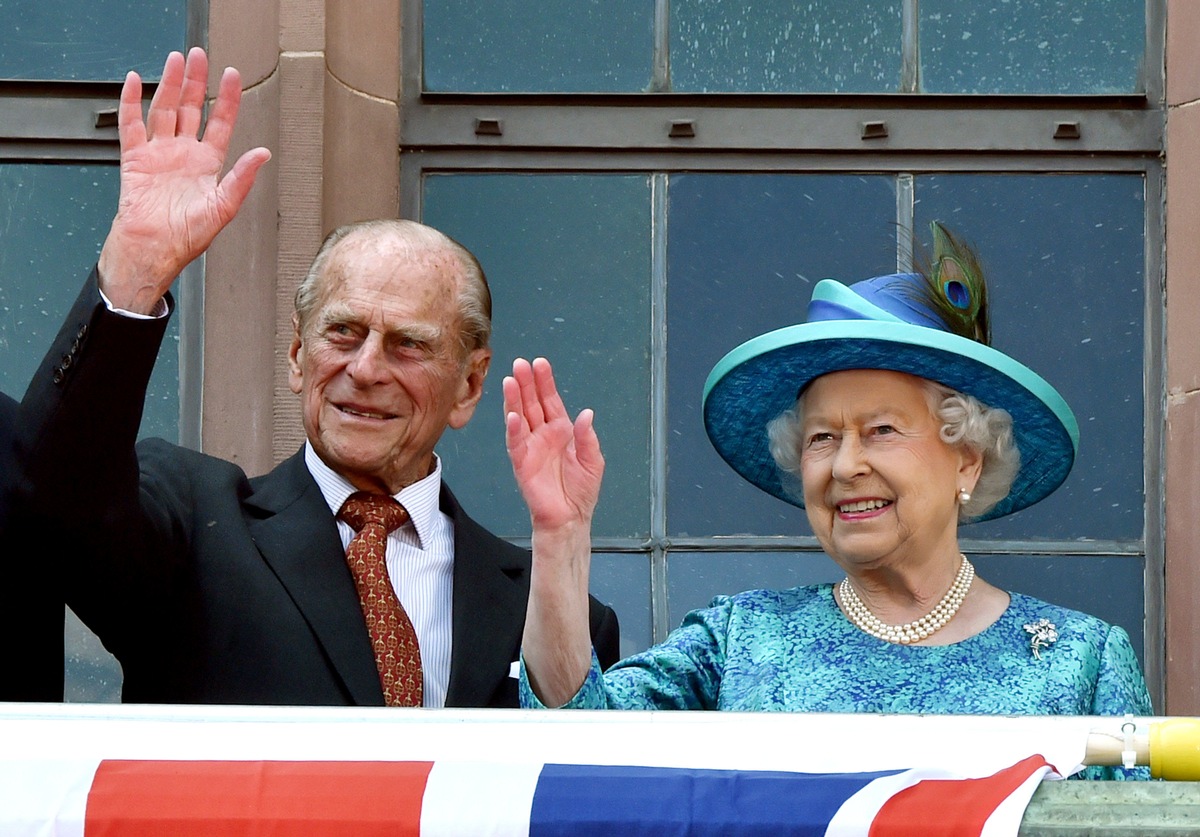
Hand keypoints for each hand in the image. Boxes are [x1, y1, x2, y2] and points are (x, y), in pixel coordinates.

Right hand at [98, 48, 270, 312]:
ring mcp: (159, 155)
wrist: (153, 251)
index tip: (232, 76)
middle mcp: (184, 155)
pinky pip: (131, 125)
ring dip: (168, 85)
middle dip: (195, 82)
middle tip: (199, 56)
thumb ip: (242, 178)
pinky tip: (133, 82)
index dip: (227, 99)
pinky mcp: (135, 160)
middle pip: (191, 109)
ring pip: (164, 110)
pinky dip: (130, 103)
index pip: (221, 123)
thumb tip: (263, 154)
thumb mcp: (223, 208)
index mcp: (207, 165)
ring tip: (175, 61)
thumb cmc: (186, 238)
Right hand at [504, 357, 604, 531]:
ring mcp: (531, 447)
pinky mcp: (522, 463)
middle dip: (526, 383)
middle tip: (520, 364)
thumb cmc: (580, 491)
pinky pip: (516, 442)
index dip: (545, 382)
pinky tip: (512, 414)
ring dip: (514, 399)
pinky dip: (514, 428)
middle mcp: (543, 435)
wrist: (570, 518)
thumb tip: (586, 414)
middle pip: (532, 403)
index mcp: (561, 431)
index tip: (540, 363)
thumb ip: (588, 437)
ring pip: (519, 417)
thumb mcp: (593, 461)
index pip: (551, 400)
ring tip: (511, 380)